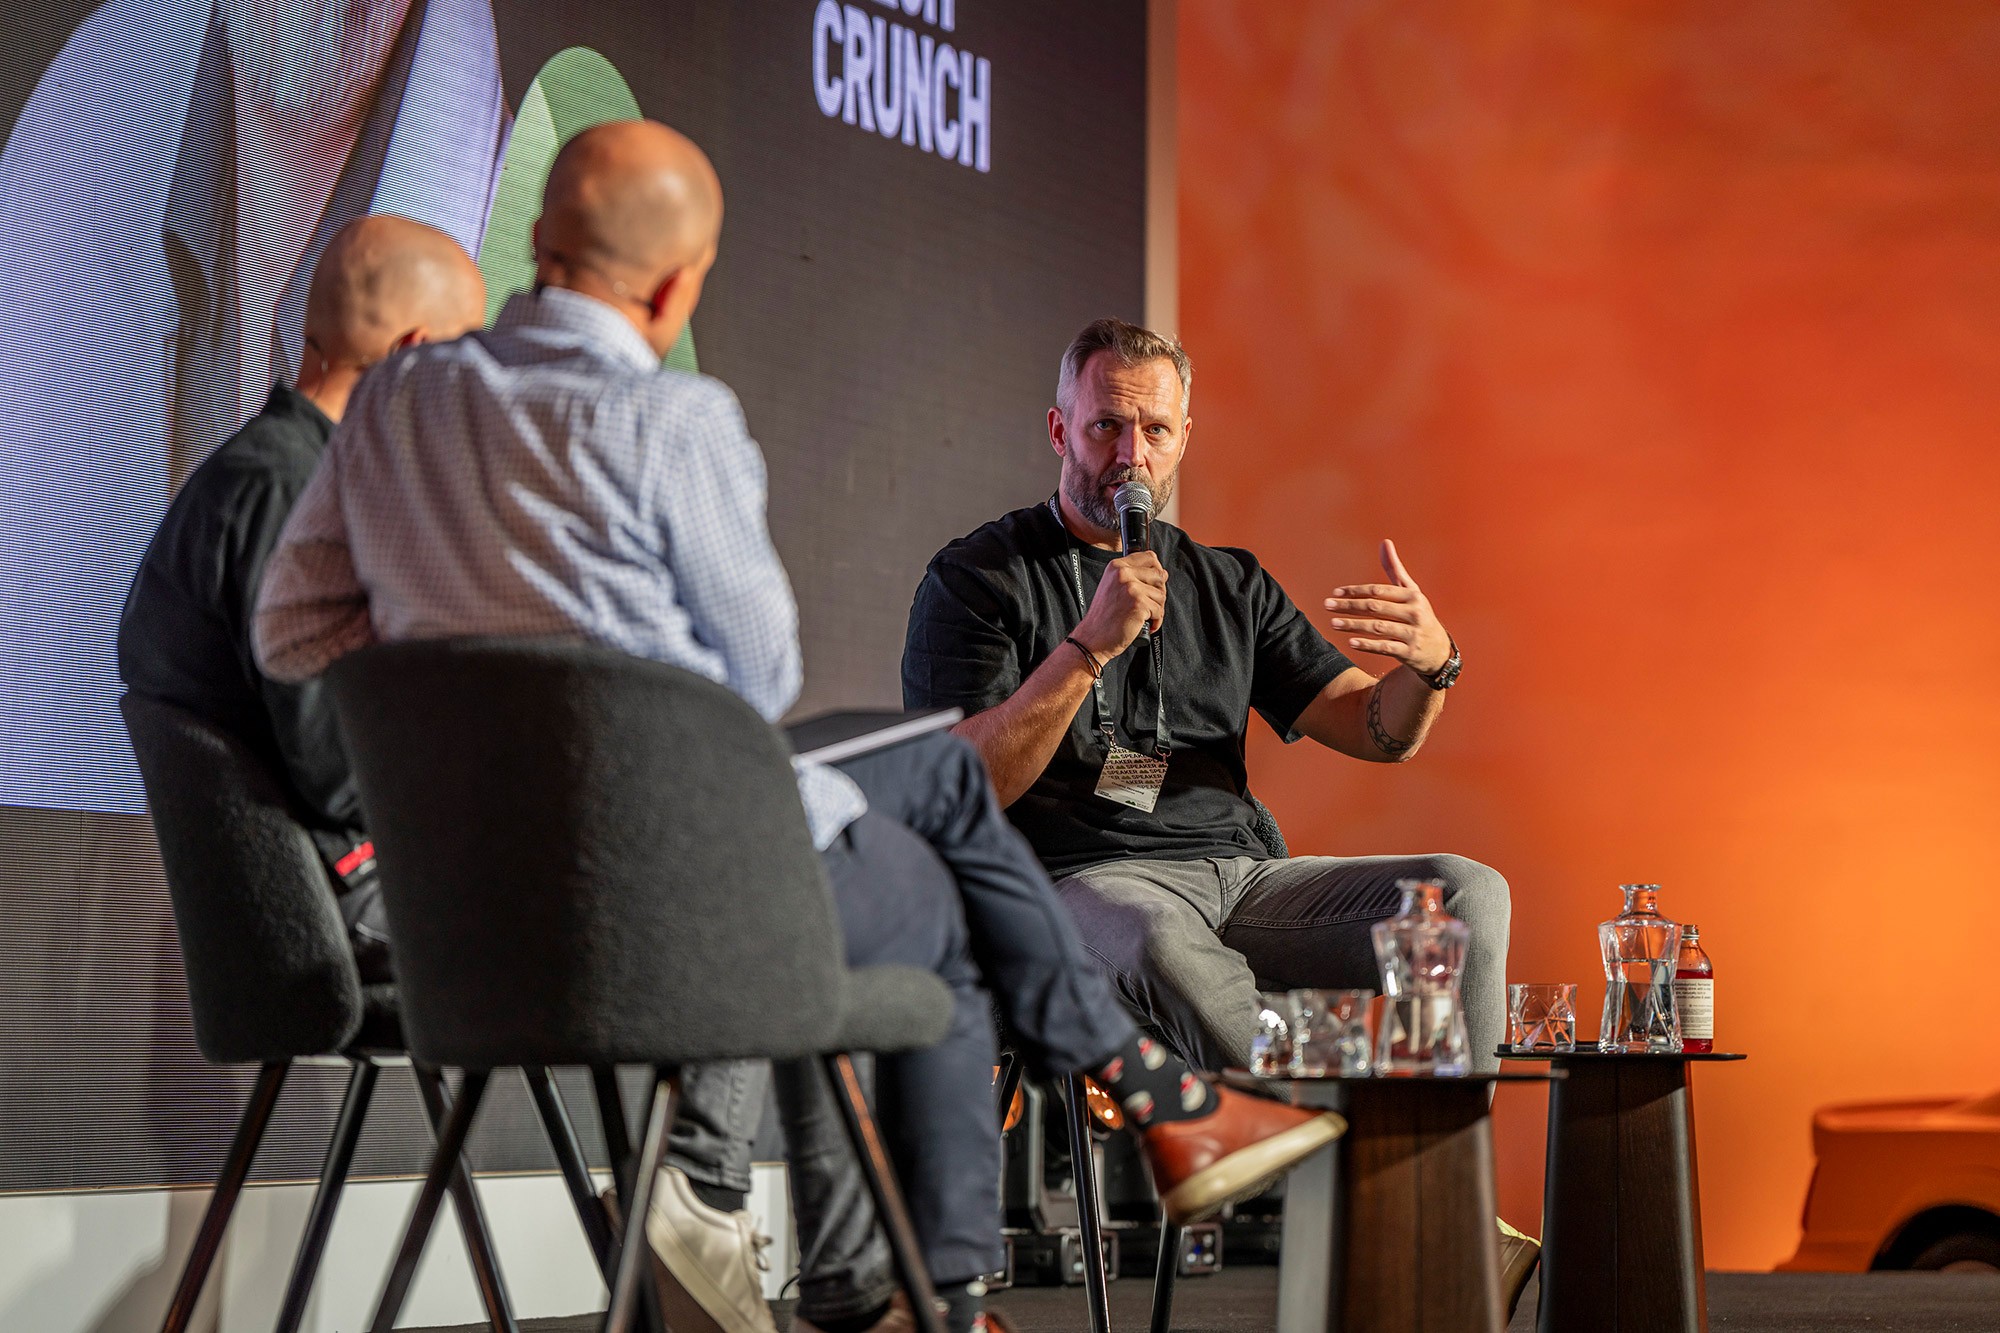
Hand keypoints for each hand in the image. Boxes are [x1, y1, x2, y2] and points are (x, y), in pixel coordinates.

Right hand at [1074, 552, 1167, 659]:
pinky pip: (1159, 610)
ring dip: (1157, 609)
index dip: (1157, 570)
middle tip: (1149, 604)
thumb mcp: (1112, 586)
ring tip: (1144, 616)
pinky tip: (1144, 624)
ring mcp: (1131, 587)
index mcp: (1117, 566)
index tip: (1155, 582)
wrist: (1093, 637)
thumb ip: (1132, 575)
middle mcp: (1123, 573)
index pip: (1150, 557)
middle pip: (1159, 575)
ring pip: (1161, 594)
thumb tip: (1162, 573)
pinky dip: (1156, 621)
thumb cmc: (1104, 616)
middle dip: (1159, 592)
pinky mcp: (1138, 603)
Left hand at [1323, 539, 1451, 675]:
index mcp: (1412, 596)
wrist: (1439, 650)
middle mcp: (1414, 613)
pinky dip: (1367, 645)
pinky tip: (1350, 642)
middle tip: (1327, 605)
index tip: (1336, 593)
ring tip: (1333, 623)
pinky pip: (1385, 647)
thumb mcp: (1411, 591)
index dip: (1355, 591)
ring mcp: (1412, 633)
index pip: (1378, 591)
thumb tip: (1385, 542)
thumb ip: (1395, 569)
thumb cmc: (1419, 615)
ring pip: (1377, 627)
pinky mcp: (1409, 652)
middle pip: (1375, 607)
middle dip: (1349, 606)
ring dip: (1353, 625)